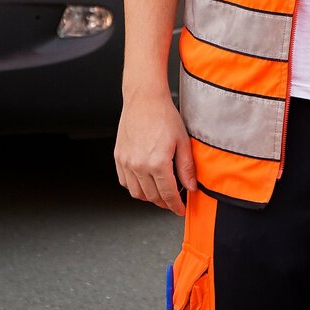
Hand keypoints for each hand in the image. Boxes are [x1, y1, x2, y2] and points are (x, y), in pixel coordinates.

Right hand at [113, 89, 195, 214]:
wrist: (144, 99)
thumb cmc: (164, 116)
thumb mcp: (183, 141)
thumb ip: (186, 167)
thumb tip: (191, 187)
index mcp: (157, 163)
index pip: (168, 194)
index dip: (176, 205)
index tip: (180, 210)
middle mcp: (139, 165)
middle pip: (152, 197)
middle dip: (164, 202)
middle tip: (173, 200)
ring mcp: (127, 162)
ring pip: (137, 193)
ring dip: (149, 197)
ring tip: (159, 192)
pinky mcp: (119, 157)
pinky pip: (125, 181)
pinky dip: (135, 187)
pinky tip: (144, 182)